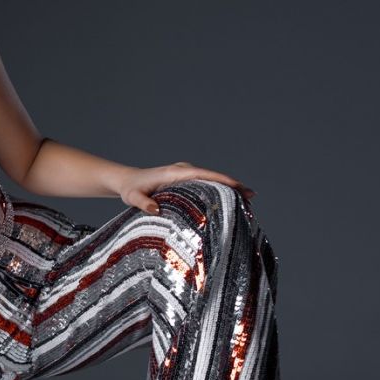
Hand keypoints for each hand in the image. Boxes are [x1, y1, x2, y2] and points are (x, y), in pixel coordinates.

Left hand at [114, 162, 254, 214]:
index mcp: (176, 173)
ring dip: (228, 189)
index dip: (224, 181)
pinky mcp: (185, 180)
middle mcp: (184, 170)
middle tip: (252, 199)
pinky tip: (228, 202)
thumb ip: (142, 203)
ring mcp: (186, 174)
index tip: (240, 188)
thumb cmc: (130, 189)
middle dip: (233, 186)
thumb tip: (156, 209)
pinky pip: (206, 184)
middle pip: (214, 177)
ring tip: (246, 202)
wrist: (127, 181)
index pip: (205, 174)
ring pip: (212, 180)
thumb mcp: (133, 197)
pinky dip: (219, 191)